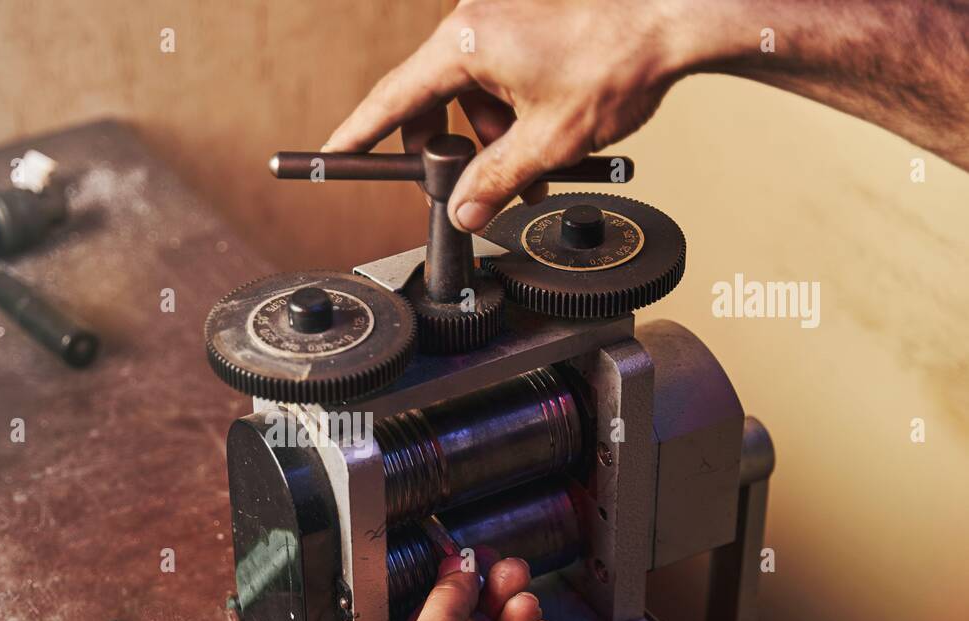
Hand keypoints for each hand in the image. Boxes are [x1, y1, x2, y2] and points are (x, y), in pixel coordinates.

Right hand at [324, 0, 688, 232]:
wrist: (676, 20)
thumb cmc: (618, 63)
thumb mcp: (548, 142)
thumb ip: (495, 182)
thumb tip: (463, 213)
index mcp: (467, 40)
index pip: (394, 97)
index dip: (360, 132)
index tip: (333, 152)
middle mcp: (476, 18)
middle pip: (433, 100)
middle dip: (453, 152)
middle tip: (471, 191)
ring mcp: (502, 13)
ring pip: (472, 93)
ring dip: (493, 138)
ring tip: (534, 172)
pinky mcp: (527, 17)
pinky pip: (500, 74)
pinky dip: (513, 112)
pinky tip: (546, 141)